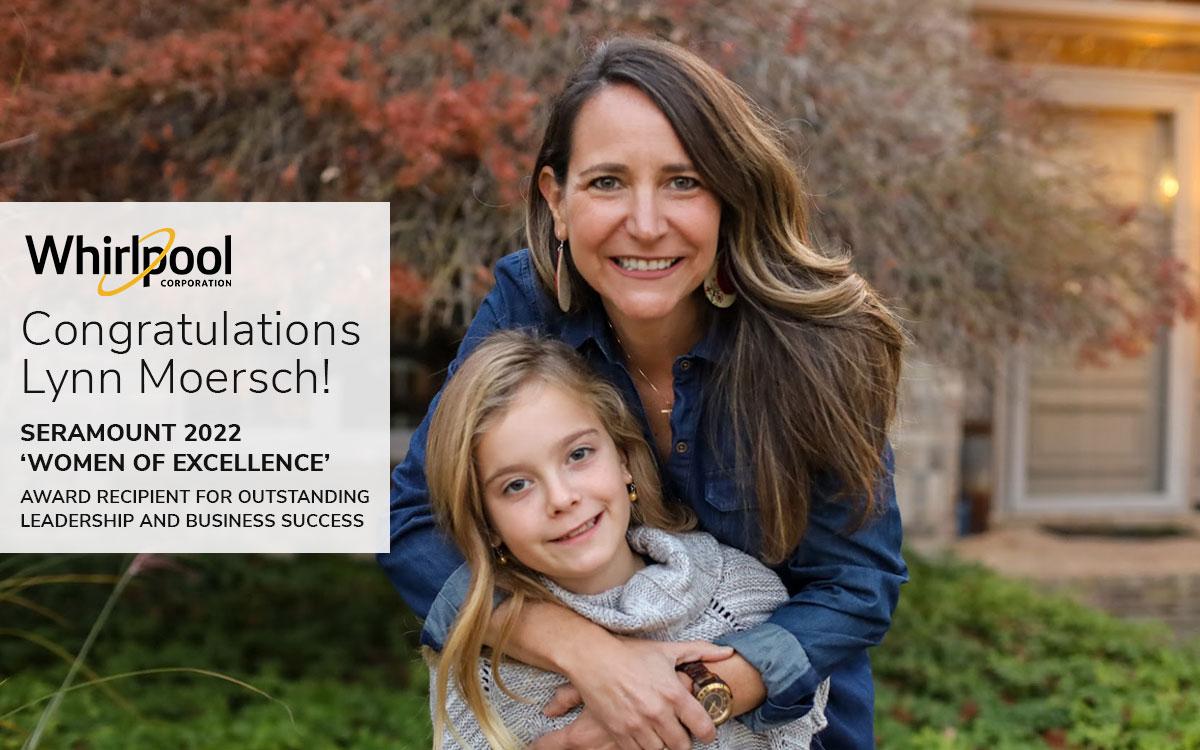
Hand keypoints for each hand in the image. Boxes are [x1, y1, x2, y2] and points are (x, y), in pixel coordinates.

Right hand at [540, 637, 732, 749]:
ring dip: (663, 744)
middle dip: (685, 741)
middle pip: (682, 746)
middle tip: (681, 733)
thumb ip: (700, 651)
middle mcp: (657, 713)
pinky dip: (644, 747)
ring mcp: (637, 725)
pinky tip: (645, 737)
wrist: (593, 659)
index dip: (708, 732)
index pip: (703, 726)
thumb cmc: (631, 653)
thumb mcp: (667, 649)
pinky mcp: (619, 732)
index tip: (705, 731)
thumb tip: (727, 652)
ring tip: (662, 734)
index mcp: (673, 693)